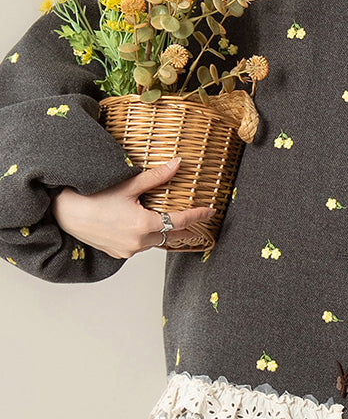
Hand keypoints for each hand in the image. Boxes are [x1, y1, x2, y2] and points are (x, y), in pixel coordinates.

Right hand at [51, 157, 215, 258]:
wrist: (65, 214)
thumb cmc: (93, 197)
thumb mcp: (128, 185)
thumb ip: (156, 177)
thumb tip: (178, 164)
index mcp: (144, 225)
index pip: (181, 221)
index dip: (198, 215)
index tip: (211, 211)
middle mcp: (139, 243)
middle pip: (171, 236)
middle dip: (186, 228)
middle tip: (199, 221)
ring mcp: (129, 251)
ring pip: (156, 242)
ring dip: (164, 232)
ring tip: (172, 221)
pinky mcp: (119, 254)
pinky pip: (141, 247)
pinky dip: (147, 238)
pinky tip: (146, 228)